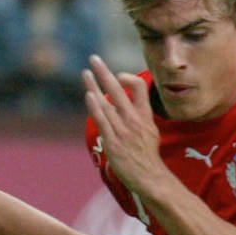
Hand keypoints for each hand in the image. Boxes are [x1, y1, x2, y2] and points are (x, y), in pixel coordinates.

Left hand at [83, 55, 170, 200]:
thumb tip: (124, 104)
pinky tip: (89, 95)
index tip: (118, 76)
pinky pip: (103, 120)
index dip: (127, 77)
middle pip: (118, 89)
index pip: (139, 86)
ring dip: (94, 86)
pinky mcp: (114, 142)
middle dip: (104, 72)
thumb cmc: (147, 155)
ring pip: (106, 102)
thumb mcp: (150, 130)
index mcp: (144, 115)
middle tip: (93, 58)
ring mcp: (123, 130)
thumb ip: (139, 114)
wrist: (150, 177)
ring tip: (85, 73)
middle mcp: (134, 119)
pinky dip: (96, 107)